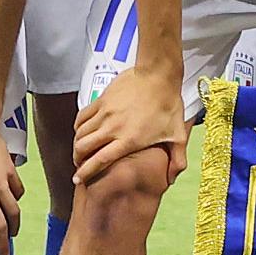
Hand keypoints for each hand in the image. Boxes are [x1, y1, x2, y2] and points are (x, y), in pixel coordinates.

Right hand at [74, 64, 183, 184]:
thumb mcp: (178, 135)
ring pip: (80, 133)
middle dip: (77, 160)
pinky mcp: (101, 99)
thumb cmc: (168, 104)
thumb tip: (171, 180)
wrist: (159, 74)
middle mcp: (112, 128)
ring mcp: (105, 113)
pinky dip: (78, 126)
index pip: (99, 160)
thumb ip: (177, 160)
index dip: (85, 173)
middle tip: (79, 165)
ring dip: (77, 144)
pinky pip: (82, 116)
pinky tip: (81, 130)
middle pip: (83, 148)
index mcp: (129, 140)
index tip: (78, 180)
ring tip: (79, 150)